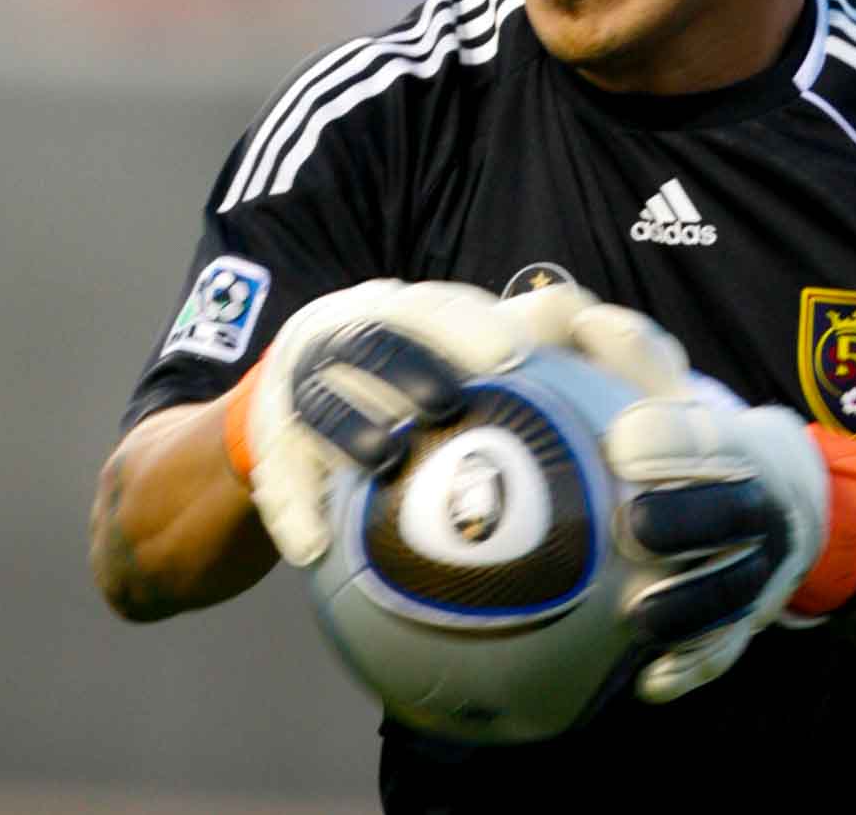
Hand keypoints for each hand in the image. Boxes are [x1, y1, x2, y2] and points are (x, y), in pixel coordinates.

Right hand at [226, 279, 594, 565]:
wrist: (291, 410)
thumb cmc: (408, 379)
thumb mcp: (453, 350)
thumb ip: (520, 335)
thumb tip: (593, 322)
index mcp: (399, 312)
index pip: (437, 306)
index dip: (472, 324)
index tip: (513, 353)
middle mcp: (343, 335)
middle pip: (372, 338)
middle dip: (409, 362)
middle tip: (449, 401)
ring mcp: (298, 383)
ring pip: (317, 397)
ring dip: (348, 426)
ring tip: (384, 461)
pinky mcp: (262, 436)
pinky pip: (273, 472)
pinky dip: (292, 507)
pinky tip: (313, 549)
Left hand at [575, 310, 855, 703]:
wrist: (786, 499)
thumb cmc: (702, 438)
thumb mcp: (678, 391)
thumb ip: (634, 361)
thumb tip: (580, 316)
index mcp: (742, 446)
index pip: (717, 437)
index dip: (679, 439)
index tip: (627, 440)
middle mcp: (760, 508)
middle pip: (736, 514)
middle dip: (693, 518)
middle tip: (639, 525)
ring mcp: (760, 571)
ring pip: (737, 592)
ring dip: (693, 606)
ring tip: (640, 618)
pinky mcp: (749, 624)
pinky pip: (727, 652)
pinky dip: (693, 667)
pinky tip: (650, 683)